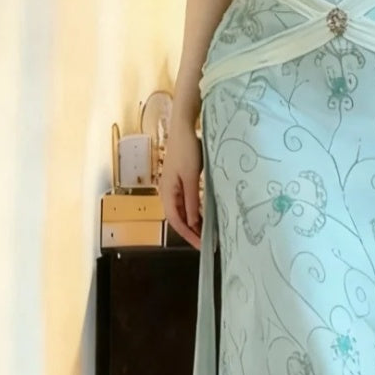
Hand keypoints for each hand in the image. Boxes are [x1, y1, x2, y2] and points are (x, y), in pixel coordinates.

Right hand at [158, 118, 202, 248]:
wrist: (184, 128)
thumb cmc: (187, 150)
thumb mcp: (192, 177)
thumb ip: (192, 200)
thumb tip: (193, 222)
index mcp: (167, 192)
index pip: (175, 221)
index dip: (188, 235)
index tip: (201, 246)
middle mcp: (167, 192)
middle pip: (178, 218)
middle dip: (191, 232)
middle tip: (207, 243)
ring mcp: (173, 187)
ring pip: (183, 211)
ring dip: (194, 222)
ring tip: (208, 233)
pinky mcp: (181, 181)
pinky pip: (186, 201)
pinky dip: (195, 211)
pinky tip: (205, 215)